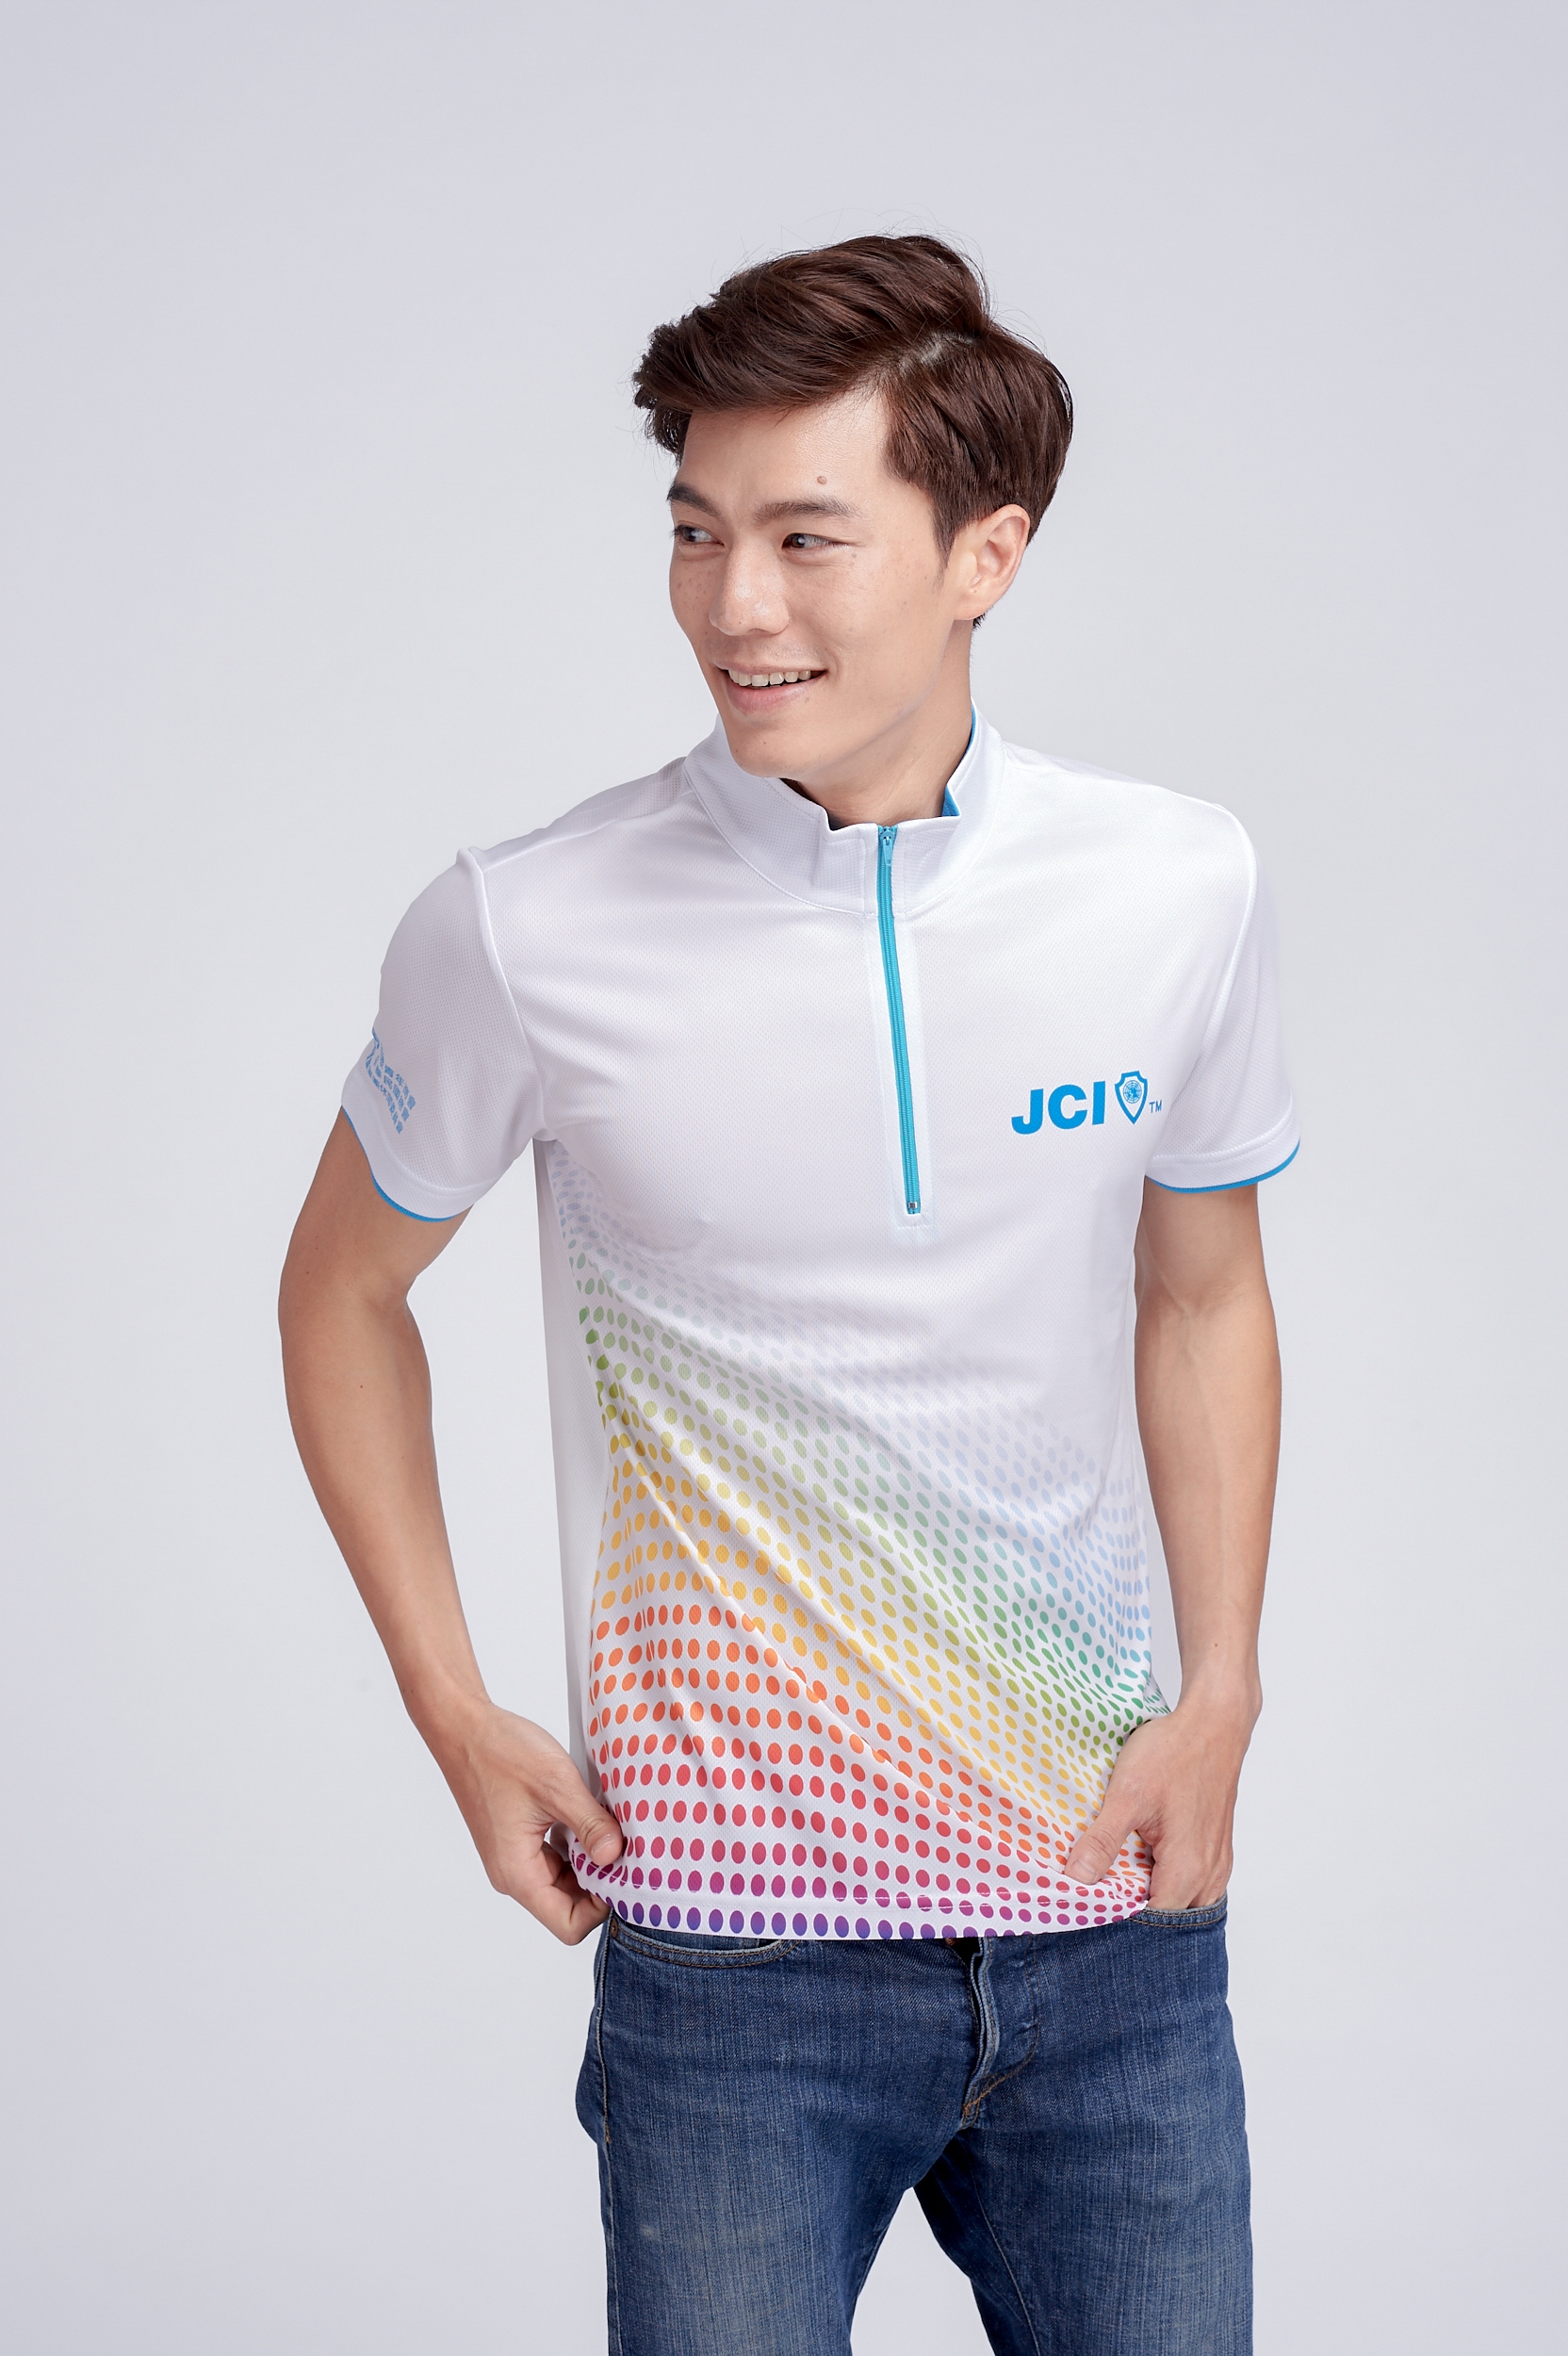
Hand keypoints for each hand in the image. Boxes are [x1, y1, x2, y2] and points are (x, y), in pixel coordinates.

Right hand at [427, 1699, 624, 1944]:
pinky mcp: (516, 1838)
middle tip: (626, 1847)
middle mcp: (513, 1873)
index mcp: (519, 1873)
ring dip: (589, 1859)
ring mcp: (514, 1856)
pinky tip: (588, 1814)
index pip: (568, 1925)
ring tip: (608, 1826)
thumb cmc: (499, 1753)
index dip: (601, 1908)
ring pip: (563, 1879)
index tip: (624, 1872)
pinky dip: (575, 1843)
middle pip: (568, 1905)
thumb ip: (590, 1824)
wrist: (462, 1727)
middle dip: (600, 1881)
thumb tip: (616, 1855)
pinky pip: (554, 1856)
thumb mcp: (556, 1786)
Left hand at [1062, 1700, 1253, 1909]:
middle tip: (1099, 1879)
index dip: (1115, 1914)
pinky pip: (1190, 1880)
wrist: (1214, 1723)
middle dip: (1132, 1904)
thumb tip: (1075, 1880)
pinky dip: (1165, 1875)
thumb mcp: (1127, 1795)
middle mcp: (1209, 1876)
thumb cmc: (1175, 1753)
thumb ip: (1103, 1841)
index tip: (1088, 1898)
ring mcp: (1216, 1863)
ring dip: (1149, 1888)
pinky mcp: (1216, 1849)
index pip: (1148, 1921)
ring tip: (1118, 1866)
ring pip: (1179, 1899)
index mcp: (1188, 1871)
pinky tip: (1143, 1853)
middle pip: (1165, 1914)